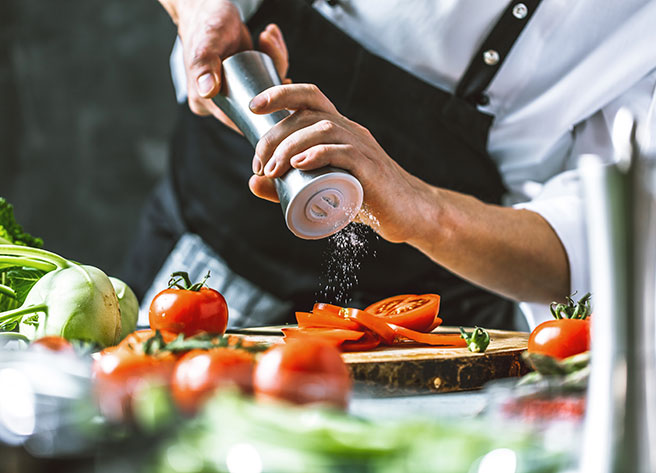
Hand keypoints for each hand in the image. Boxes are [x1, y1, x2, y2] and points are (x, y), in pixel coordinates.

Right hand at [160, 0, 289, 128]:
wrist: (206, 7)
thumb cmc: (204, 23)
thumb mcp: (206, 43)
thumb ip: (204, 65)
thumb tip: (207, 91)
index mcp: (205, 102)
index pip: (239, 120)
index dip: (265, 112)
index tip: (281, 86)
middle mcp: (219, 101)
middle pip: (257, 105)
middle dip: (274, 80)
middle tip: (272, 49)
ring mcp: (232, 90)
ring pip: (265, 90)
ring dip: (276, 62)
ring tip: (267, 37)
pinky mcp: (244, 78)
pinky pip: (265, 77)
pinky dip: (274, 58)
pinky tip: (270, 37)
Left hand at [247, 84, 436, 243]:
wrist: (408, 214)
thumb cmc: (364, 199)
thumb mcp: (322, 189)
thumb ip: (286, 186)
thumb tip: (252, 182)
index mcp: (339, 129)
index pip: (310, 96)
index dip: (280, 93)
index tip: (253, 108)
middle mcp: (350, 131)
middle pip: (309, 114)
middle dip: (275, 135)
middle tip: (259, 165)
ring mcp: (363, 148)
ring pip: (323, 129)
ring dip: (290, 146)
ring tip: (273, 170)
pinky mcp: (371, 170)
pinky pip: (345, 152)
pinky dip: (318, 154)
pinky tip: (299, 164)